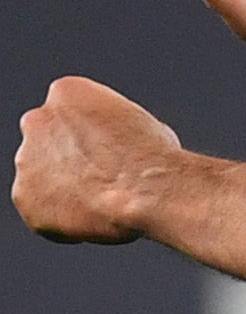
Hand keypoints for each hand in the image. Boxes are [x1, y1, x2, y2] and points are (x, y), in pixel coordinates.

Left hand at [15, 78, 181, 242]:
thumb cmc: (153, 158)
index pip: (70, 114)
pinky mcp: (24, 198)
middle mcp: (36, 121)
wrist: (146, 191)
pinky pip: (40, 212)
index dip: (94, 137)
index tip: (111, 154)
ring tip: (103, 202)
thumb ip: (114, 130)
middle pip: (49, 143)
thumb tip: (118, 147)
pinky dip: (61, 220)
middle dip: (70, 161)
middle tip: (103, 179)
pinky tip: (93, 220)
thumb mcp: (144, 124)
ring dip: (66, 190)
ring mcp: (26, 160)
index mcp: (67, 93)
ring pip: (42, 178)